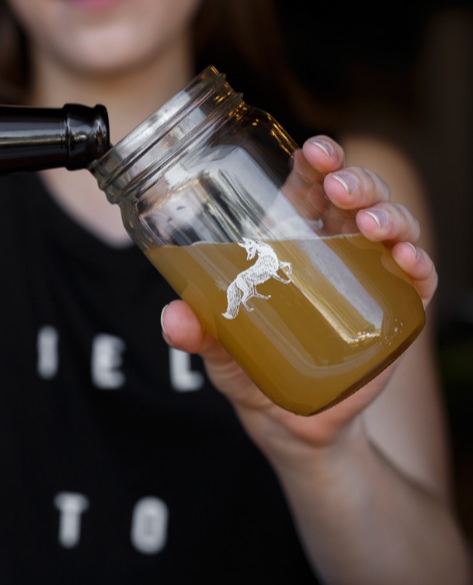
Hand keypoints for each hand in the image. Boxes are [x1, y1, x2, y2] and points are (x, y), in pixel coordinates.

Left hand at [159, 135, 437, 451]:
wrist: (289, 425)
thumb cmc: (252, 371)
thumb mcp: (220, 351)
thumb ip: (199, 334)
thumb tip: (173, 317)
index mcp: (289, 243)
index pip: (307, 189)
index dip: (315, 164)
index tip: (313, 151)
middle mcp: (334, 252)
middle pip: (354, 198)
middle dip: (354, 179)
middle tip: (338, 184)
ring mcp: (368, 279)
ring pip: (391, 227)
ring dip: (388, 215)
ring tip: (370, 222)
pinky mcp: (394, 314)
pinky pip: (418, 280)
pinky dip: (419, 264)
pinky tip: (407, 259)